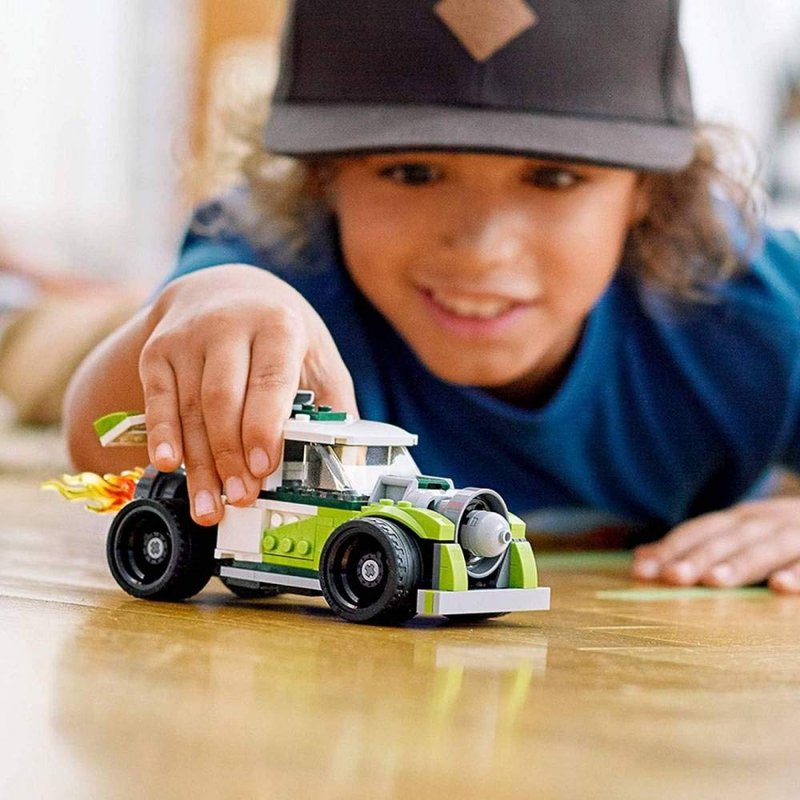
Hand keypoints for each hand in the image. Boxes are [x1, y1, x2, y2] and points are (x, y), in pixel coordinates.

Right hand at [139, 264, 356, 524]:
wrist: (224, 289)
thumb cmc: (278, 332)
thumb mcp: (317, 353)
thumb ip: (331, 401)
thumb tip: (344, 456)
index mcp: (277, 326)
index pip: (269, 380)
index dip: (263, 427)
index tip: (263, 467)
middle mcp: (227, 326)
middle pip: (222, 399)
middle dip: (230, 455)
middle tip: (240, 498)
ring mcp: (187, 338)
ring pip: (189, 408)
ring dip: (198, 463)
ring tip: (209, 506)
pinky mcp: (158, 352)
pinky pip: (157, 401)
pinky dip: (161, 436)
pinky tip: (167, 465)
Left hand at [631, 498, 799, 592]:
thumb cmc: (777, 532)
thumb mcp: (735, 533)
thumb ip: (691, 547)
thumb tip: (639, 558)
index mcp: (739, 520)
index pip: (699, 532)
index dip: (671, 549)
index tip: (641, 570)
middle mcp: (764, 523)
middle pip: (726, 540)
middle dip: (697, 557)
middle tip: (671, 577)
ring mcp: (795, 534)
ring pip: (764, 549)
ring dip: (738, 564)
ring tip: (713, 581)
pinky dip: (797, 573)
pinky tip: (779, 587)